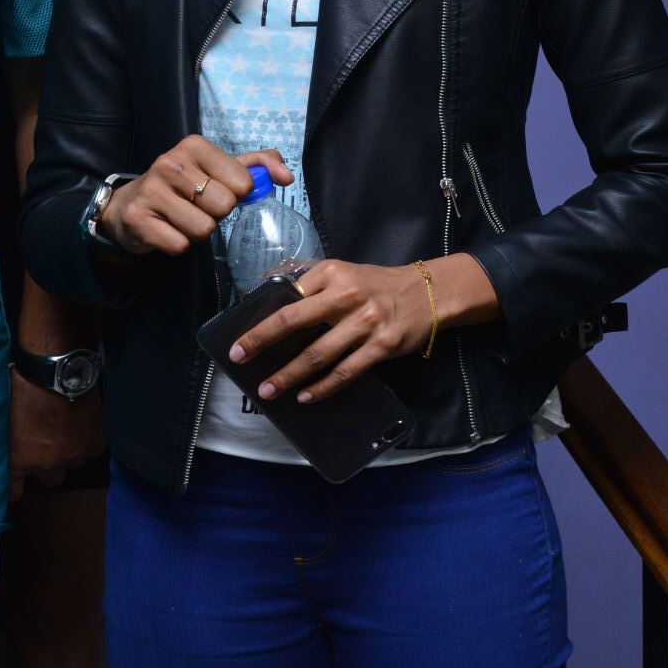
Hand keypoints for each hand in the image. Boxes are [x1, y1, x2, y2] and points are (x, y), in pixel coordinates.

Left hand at [8, 370, 104, 500]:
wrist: (54, 374)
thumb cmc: (24, 388)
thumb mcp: (7, 419)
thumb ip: (11, 439)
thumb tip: (12, 440)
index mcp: (18, 460)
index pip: (14, 490)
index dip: (16, 487)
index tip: (19, 482)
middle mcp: (45, 465)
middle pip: (51, 480)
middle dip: (50, 466)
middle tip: (49, 448)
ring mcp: (71, 456)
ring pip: (74, 463)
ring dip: (71, 450)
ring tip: (67, 429)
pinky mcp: (92, 444)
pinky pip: (92, 450)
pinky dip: (89, 439)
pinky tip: (84, 425)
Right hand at [99, 136, 292, 256]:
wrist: (130, 204)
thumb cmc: (184, 186)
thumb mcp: (220, 168)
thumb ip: (258, 166)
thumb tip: (286, 176)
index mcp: (194, 146)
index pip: (242, 182)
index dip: (236, 194)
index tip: (217, 189)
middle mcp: (170, 163)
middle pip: (224, 206)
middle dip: (216, 214)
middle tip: (197, 207)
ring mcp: (151, 190)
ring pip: (203, 228)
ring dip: (198, 231)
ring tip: (181, 218)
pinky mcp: (138, 218)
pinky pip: (180, 245)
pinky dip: (178, 244)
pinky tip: (166, 229)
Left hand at [228, 259, 436, 403]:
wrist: (427, 292)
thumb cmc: (376, 284)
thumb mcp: (342, 271)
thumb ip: (308, 279)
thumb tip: (266, 288)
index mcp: (332, 273)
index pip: (287, 297)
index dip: (261, 320)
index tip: (240, 339)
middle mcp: (346, 295)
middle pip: (294, 321)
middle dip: (262, 343)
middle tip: (239, 360)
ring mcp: (366, 321)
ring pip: (318, 354)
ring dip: (289, 375)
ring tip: (269, 390)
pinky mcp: (382, 345)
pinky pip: (346, 371)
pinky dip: (323, 387)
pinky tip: (305, 396)